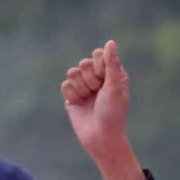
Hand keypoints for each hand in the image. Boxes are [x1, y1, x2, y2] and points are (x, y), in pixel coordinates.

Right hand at [60, 40, 144, 179]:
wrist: (101, 138)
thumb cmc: (113, 113)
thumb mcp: (115, 87)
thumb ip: (111, 64)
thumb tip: (110, 42)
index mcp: (111, 73)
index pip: (98, 54)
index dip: (99, 66)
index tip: (105, 80)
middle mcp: (97, 78)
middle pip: (84, 63)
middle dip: (90, 79)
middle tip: (98, 93)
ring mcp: (84, 87)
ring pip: (72, 72)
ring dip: (81, 87)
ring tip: (89, 100)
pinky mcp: (72, 96)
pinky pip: (65, 85)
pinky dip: (72, 95)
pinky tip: (80, 104)